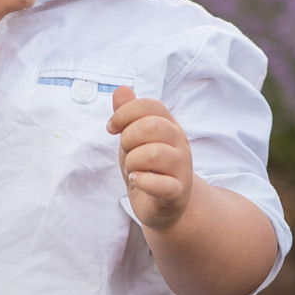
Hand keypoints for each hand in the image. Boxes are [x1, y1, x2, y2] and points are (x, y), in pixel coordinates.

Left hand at [107, 86, 194, 229]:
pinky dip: (141, 182)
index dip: (125, 113)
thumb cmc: (147, 167)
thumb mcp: (134, 138)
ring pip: (154, 154)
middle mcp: (180, 143)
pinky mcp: (177, 192)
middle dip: (128, 138)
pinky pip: (160, 184)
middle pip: (152, 126)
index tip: (112, 128)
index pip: (151, 105)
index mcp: (169, 126)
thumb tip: (121, 89)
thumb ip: (128, 114)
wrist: (164, 205)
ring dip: (133, 162)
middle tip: (126, 151)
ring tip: (133, 169)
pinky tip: (136, 181)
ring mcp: (181, 168)